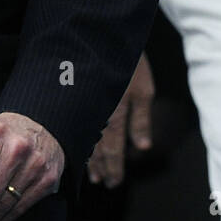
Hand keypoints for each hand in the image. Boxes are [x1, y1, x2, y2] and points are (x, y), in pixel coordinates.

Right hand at [87, 54, 154, 187]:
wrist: (103, 37)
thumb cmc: (129, 63)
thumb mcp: (144, 90)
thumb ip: (141, 120)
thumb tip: (143, 147)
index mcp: (114, 117)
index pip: (114, 151)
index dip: (115, 168)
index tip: (114, 183)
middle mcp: (96, 118)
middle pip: (98, 150)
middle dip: (102, 168)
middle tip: (103, 183)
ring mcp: (85, 110)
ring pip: (85, 141)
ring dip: (89, 160)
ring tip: (92, 175)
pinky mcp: (77, 100)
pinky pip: (76, 127)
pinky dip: (79, 141)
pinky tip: (79, 148)